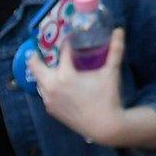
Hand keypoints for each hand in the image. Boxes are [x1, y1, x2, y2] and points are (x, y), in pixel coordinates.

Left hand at [29, 29, 130, 145]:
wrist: (104, 126)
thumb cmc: (107, 97)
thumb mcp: (111, 72)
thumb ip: (115, 50)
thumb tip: (119, 30)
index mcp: (65, 75)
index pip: (62, 53)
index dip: (66, 43)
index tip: (68, 37)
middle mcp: (51, 87)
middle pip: (35, 67)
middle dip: (35, 57)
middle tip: (39, 50)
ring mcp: (49, 99)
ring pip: (38, 82)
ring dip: (42, 73)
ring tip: (49, 67)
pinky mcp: (51, 110)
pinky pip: (44, 94)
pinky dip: (47, 86)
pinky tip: (56, 85)